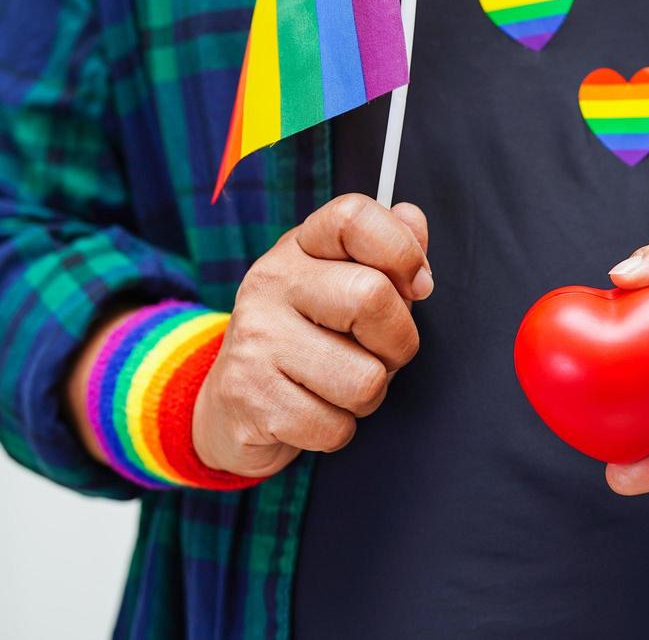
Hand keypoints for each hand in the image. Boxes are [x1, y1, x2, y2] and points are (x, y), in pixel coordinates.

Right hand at [192, 194, 432, 478]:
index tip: (416, 285)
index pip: (354, 218)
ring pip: (364, 378)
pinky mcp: (248, 395)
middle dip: (398, 342)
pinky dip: (337, 429)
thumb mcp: (345, 286)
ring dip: (368, 395)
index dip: (402, 250)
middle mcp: (271, 281)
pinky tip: (312, 411)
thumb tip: (414, 218)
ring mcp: (256, 337)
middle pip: (371, 297)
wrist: (231, 407)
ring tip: (339, 385)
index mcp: (301, 246)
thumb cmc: (308, 340)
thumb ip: (387, 253)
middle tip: (379, 353)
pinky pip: (335, 426)